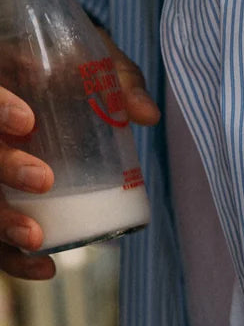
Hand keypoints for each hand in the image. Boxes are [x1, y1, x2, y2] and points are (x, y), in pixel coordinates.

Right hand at [0, 28, 159, 281]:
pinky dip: (11, 258)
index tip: (27, 121)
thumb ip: (119, 79)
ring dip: (1, 225)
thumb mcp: (94, 57)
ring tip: (36, 240)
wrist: (47, 65)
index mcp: (0, 82)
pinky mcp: (2, 195)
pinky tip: (43, 269)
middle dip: (3, 169)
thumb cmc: (70, 61)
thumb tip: (147, 116)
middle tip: (43, 181)